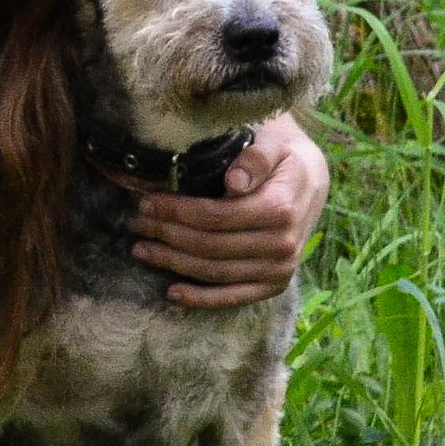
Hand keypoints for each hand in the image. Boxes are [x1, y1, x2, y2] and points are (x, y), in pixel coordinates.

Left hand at [131, 112, 328, 308]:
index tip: (147, 202)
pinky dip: (201, 298)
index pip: (216, 216)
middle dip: (166, 234)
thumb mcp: (271, 147)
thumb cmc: (281, 162)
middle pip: (210, 245)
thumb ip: (254, 159)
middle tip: (136, 223)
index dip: (177, 212)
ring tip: (141, 249)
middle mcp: (282, 245)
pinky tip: (172, 292)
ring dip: (173, 263)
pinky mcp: (274, 285)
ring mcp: (279, 269)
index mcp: (280, 209)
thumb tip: (234, 182)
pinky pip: (233, 297)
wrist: (308, 185)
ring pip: (215, 271)